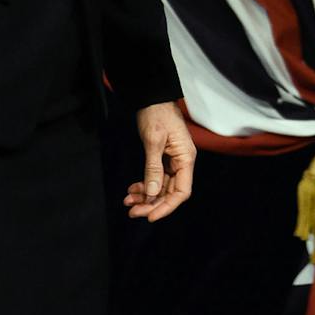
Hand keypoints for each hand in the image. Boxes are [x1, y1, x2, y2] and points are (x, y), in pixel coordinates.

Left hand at [123, 100, 195, 221]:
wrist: (152, 98)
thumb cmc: (156, 115)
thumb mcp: (153, 141)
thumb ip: (153, 168)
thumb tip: (153, 194)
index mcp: (186, 158)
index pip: (181, 192)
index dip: (167, 207)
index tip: (149, 217)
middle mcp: (182, 162)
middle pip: (170, 192)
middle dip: (152, 204)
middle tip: (132, 211)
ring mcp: (173, 161)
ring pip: (161, 187)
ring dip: (146, 196)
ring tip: (128, 201)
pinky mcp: (163, 158)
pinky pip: (156, 178)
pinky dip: (145, 185)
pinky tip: (132, 189)